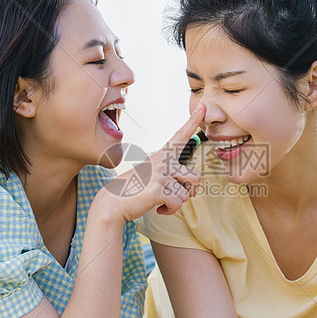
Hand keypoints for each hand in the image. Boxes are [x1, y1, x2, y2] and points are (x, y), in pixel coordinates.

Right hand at [98, 103, 204, 221]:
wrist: (114, 202)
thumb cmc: (136, 190)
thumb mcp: (154, 175)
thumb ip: (172, 175)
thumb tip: (191, 189)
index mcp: (162, 156)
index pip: (180, 136)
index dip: (193, 121)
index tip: (203, 106)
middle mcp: (162, 162)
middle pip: (196, 177)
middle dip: (190, 191)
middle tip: (174, 195)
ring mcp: (160, 175)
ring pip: (186, 194)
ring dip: (177, 203)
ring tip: (161, 201)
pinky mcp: (158, 190)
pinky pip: (177, 203)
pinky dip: (170, 210)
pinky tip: (158, 208)